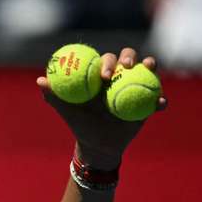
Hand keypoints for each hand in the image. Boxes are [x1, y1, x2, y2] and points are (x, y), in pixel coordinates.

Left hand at [37, 47, 167, 169]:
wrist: (98, 144)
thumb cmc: (81, 123)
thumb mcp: (67, 111)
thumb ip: (54, 95)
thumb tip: (40, 80)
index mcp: (103, 74)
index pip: (107, 59)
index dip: (107, 61)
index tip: (103, 75)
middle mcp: (121, 76)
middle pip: (129, 58)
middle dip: (130, 57)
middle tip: (125, 68)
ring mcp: (137, 87)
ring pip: (148, 72)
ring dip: (151, 67)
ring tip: (149, 70)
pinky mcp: (149, 102)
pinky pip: (157, 99)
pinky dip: (161, 100)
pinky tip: (160, 104)